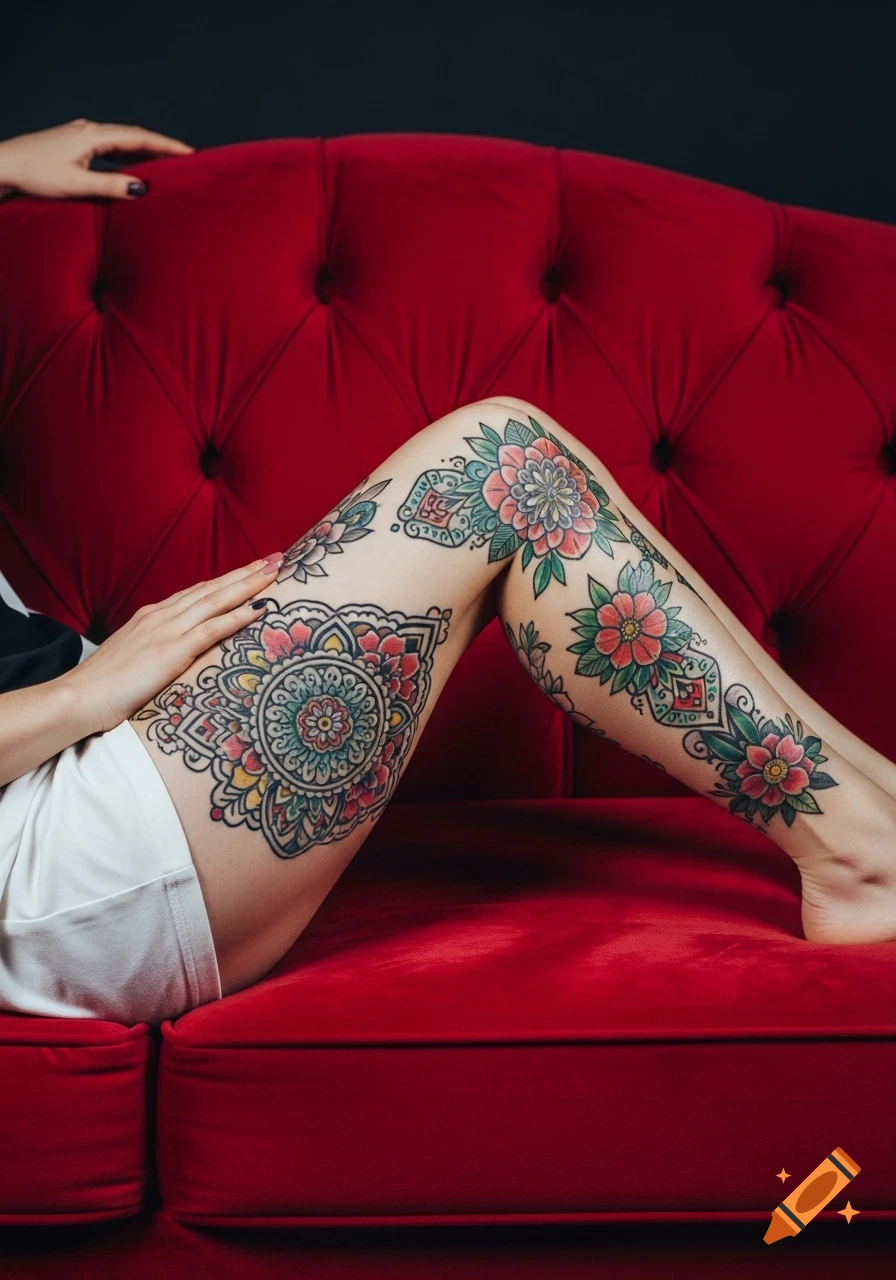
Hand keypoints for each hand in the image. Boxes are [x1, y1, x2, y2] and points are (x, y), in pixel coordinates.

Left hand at [0, 118, 193, 200]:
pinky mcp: (74, 145)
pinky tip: (133, 167)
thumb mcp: (76, 185)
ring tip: (167, 165)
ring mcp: (80, 135)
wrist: (3, 165)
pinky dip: (127, 156)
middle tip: (187, 160)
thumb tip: (143, 188)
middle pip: (134, 136)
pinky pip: (109, 148)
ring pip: (122, 142)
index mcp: (93, 135)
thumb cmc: (34, 174)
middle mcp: (89, 130)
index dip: (167, 145)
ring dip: (145, 152)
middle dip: (162, 147)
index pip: (140, 137)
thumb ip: (111, 186)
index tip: (191, 153)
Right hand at [60, 554, 284, 733]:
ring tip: (275, 572)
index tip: (251, 568)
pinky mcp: (172, 651)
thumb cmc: (104, 686)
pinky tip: (260, 608)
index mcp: (153, 616)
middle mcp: (162, 616)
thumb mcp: (134, 658)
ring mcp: (167, 630)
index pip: (198, 592)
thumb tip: (177, 653)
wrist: (79, 697)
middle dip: (246, 572)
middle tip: (276, 558)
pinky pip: (212, 629)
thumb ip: (156, 648)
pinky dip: (238, 616)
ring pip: (216, 601)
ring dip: (248, 585)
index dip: (227, 580)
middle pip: (213, 589)